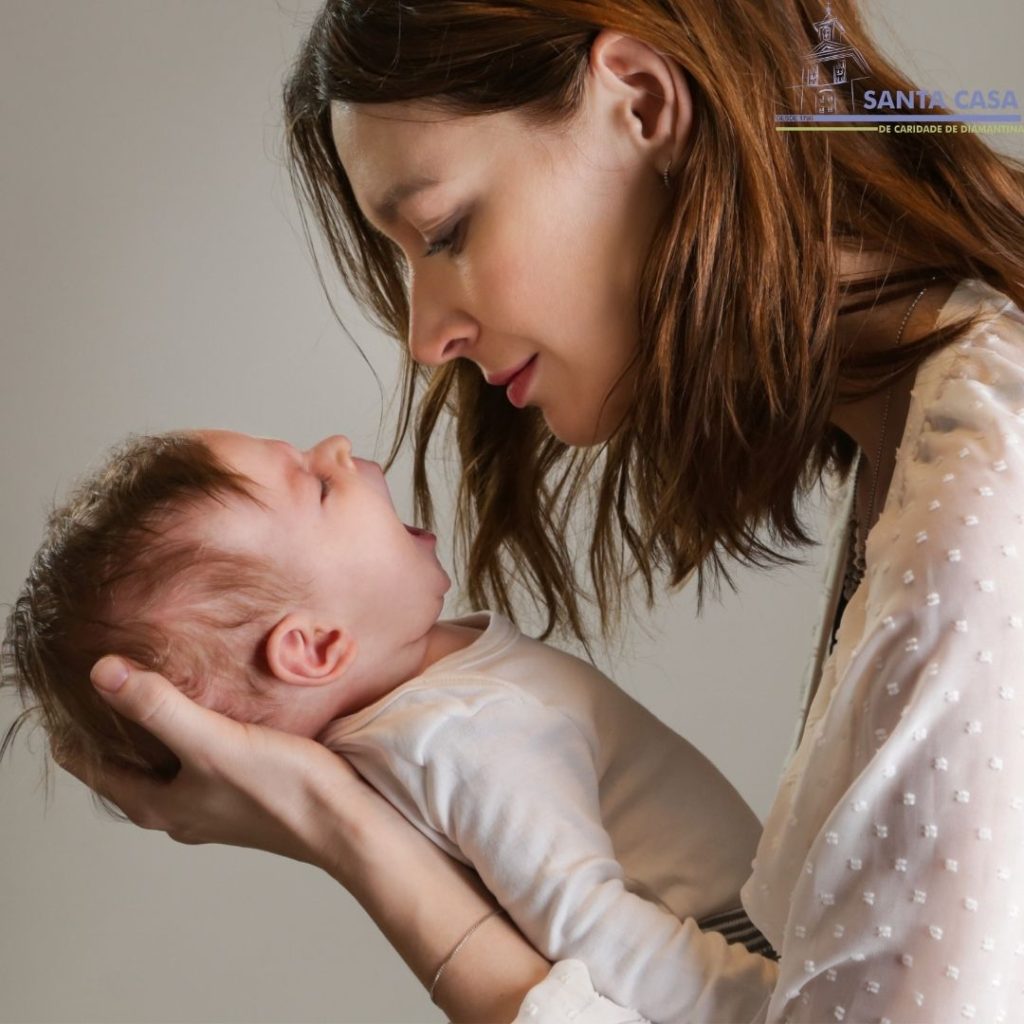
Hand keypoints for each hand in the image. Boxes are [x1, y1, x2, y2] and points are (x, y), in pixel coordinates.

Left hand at [56, 655, 376, 873]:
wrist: (344, 822)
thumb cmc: (281, 789)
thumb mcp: (212, 742)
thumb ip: (158, 707)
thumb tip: (101, 673)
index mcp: (159, 805)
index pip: (93, 768)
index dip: (74, 733)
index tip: (65, 695)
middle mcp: (179, 810)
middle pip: (126, 767)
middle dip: (112, 730)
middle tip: (104, 683)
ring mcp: (213, 804)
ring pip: (165, 764)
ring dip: (154, 731)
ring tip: (151, 689)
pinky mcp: (244, 792)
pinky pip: (199, 760)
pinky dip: (190, 734)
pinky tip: (209, 711)